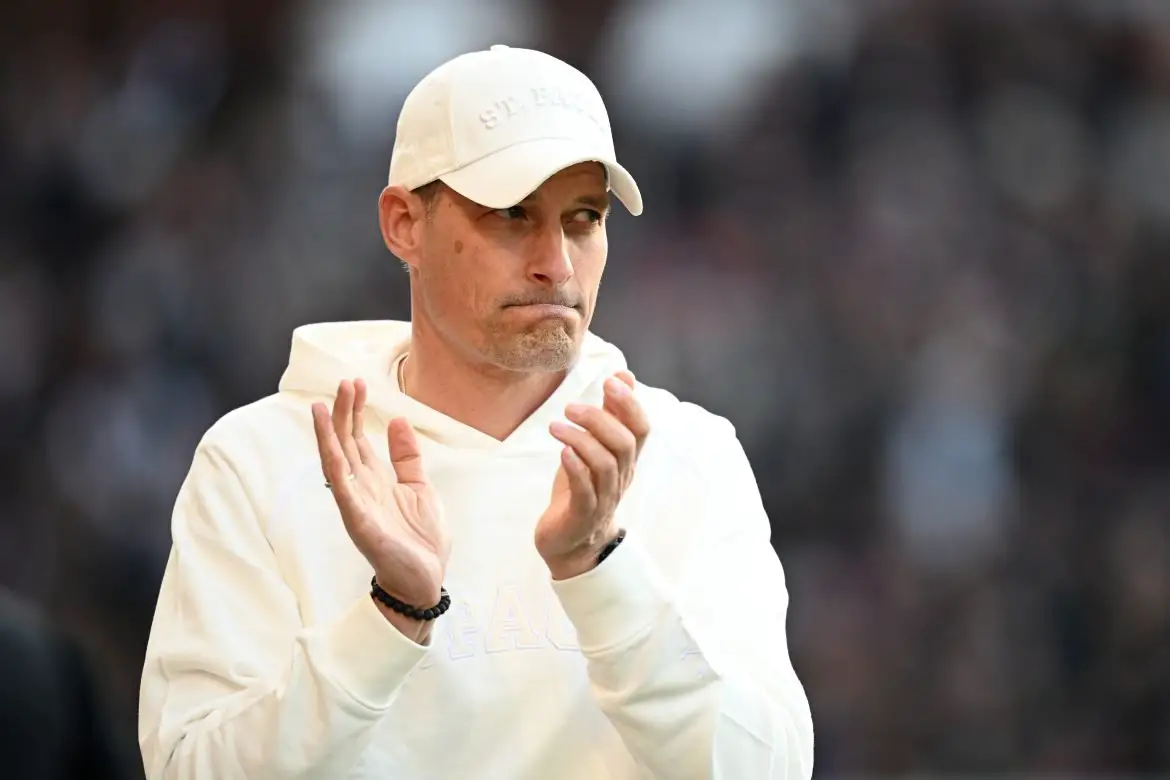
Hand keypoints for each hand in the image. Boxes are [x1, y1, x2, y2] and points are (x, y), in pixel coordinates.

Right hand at [311, 379, 449, 611]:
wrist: (425, 579)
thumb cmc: (421, 539)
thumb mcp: (420, 487)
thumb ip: (407, 457)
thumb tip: (398, 420)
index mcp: (376, 479)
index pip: (359, 438)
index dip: (357, 411)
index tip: (357, 383)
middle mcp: (361, 487)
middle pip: (346, 442)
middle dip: (344, 412)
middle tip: (345, 382)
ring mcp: (356, 503)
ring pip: (336, 461)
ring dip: (329, 434)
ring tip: (323, 406)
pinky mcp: (358, 520)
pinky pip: (341, 489)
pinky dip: (334, 465)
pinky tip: (328, 445)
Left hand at [535, 371, 649, 578]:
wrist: (570, 543)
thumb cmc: (582, 489)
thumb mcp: (595, 447)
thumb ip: (609, 414)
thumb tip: (624, 375)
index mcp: (626, 460)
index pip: (641, 428)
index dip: (631, 404)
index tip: (610, 381)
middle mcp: (621, 478)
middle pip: (624, 443)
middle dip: (599, 419)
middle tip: (570, 407)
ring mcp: (604, 498)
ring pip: (605, 464)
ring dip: (581, 440)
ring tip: (556, 427)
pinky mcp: (583, 514)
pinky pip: (585, 489)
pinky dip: (575, 467)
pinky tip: (562, 452)